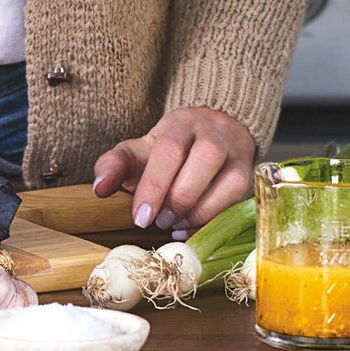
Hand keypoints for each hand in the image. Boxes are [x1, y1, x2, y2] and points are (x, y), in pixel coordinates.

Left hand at [90, 105, 255, 236]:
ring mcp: (238, 153)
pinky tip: (191, 228)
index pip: (169, 149)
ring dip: (198, 212)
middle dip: (178, 199)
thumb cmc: (170, 149)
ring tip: (173, 225)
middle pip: (204, 161)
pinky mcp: (250, 176)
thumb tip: (99, 188)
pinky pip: (240, 201)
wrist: (214, 132)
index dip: (154, 185)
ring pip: (228, 183)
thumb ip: (114, 164)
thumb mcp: (139, 151)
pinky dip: (214, 220)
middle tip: (156, 221)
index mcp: (181, 122)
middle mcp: (214, 132)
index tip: (140, 217)